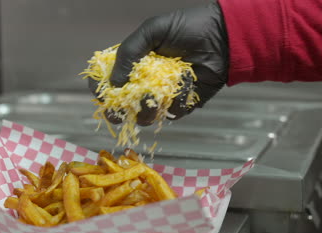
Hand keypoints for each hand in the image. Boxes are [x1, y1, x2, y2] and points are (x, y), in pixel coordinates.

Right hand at [89, 1, 228, 124]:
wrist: (221, 38)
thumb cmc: (187, 28)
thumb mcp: (152, 30)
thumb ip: (129, 51)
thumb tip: (114, 82)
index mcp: (134, 63)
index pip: (109, 80)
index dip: (101, 88)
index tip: (100, 93)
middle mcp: (145, 82)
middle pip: (122, 104)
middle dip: (116, 111)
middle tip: (117, 112)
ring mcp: (162, 95)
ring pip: (144, 115)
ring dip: (143, 111)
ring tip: (150, 97)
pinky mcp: (180, 105)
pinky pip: (170, 113)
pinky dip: (173, 104)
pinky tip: (182, 87)